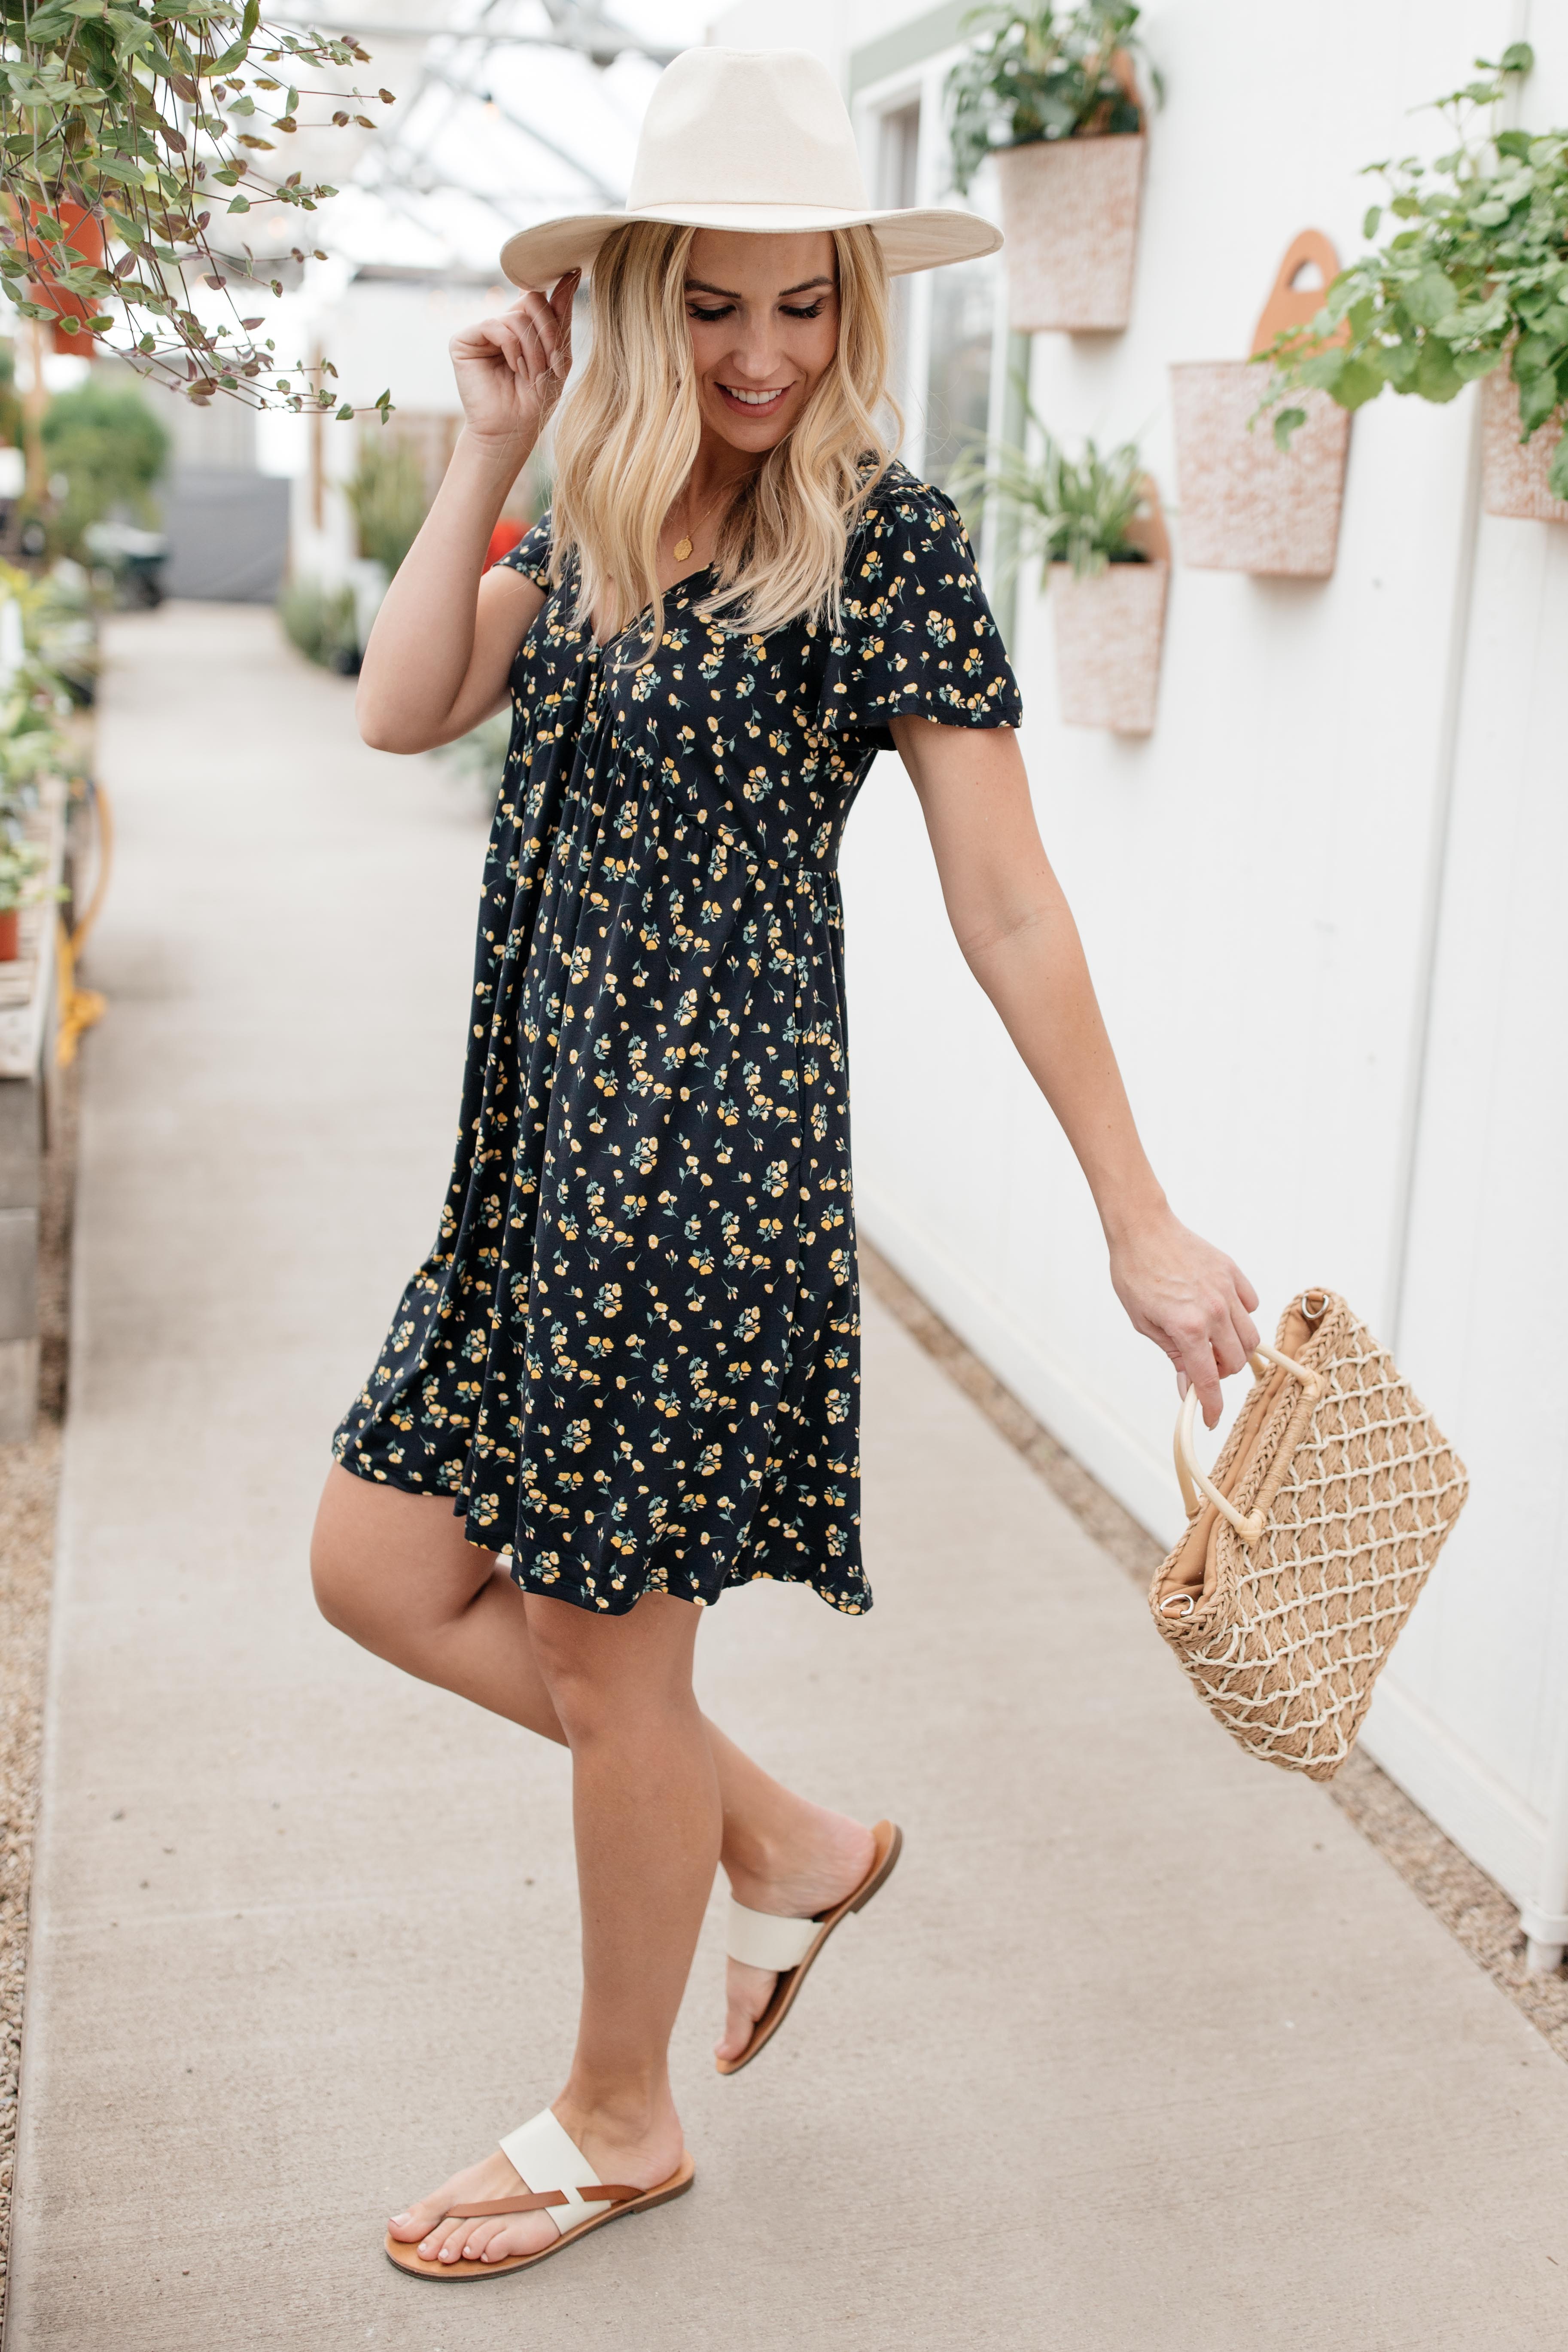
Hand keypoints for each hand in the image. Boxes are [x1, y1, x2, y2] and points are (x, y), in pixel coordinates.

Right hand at [449, 270, 577, 452]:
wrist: (511, 431)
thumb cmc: (535, 400)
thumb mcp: (558, 358)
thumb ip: (561, 317)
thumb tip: (571, 274)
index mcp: (523, 327)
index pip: (541, 298)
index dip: (557, 297)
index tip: (573, 275)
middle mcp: (502, 325)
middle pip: (532, 300)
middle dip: (549, 332)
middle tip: (552, 362)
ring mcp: (482, 332)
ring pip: (517, 317)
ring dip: (533, 348)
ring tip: (531, 374)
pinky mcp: (464, 340)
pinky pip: (495, 325)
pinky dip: (512, 348)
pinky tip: (514, 368)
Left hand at [1108, 1208, 1259, 1428]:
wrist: (1143, 1229)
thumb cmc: (1135, 1275)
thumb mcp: (1145, 1324)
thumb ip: (1174, 1356)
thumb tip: (1189, 1388)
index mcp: (1188, 1327)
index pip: (1209, 1379)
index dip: (1212, 1406)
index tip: (1212, 1420)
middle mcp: (1215, 1311)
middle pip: (1236, 1361)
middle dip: (1220, 1373)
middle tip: (1201, 1365)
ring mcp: (1228, 1290)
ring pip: (1251, 1337)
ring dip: (1234, 1348)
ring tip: (1211, 1341)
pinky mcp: (1234, 1273)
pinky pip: (1252, 1306)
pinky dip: (1241, 1317)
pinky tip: (1220, 1312)